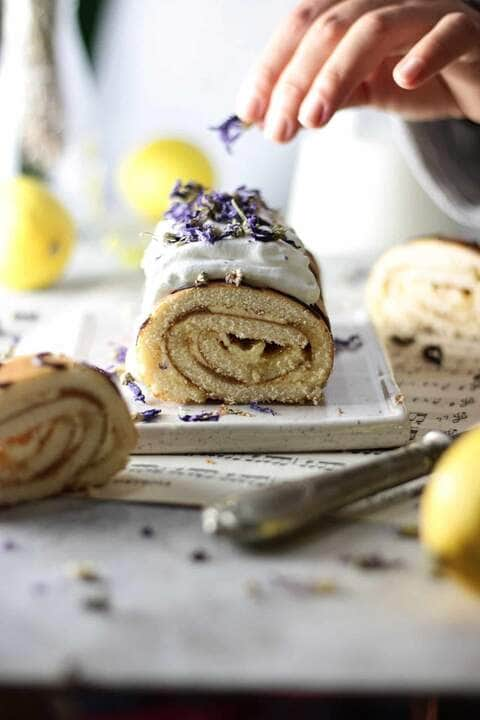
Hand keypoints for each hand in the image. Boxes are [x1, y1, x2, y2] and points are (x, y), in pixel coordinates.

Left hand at [236, 0, 479, 141]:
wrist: (476, 81)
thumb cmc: (419, 79)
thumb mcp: (361, 90)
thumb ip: (322, 97)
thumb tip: (269, 118)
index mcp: (356, 10)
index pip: (301, 26)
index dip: (271, 67)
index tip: (250, 111)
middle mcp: (387, 1)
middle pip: (329, 27)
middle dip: (295, 81)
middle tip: (278, 130)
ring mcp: (428, 11)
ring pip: (375, 28)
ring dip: (337, 74)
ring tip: (314, 119)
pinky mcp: (467, 31)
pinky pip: (448, 33)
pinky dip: (426, 53)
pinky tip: (403, 79)